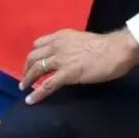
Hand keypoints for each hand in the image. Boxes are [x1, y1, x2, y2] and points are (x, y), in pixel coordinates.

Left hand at [19, 28, 138, 103]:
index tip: (33, 62)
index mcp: (60, 37)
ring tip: (23, 88)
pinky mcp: (66, 74)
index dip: (34, 54)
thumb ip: (70, 46)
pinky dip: (37, 94)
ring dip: (27, 79)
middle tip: (25, 77)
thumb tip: (68, 56)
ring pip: (36, 69)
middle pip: (33, 56)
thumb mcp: (80, 40)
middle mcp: (56, 46)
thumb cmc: (104, 46)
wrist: (115, 49)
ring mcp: (60, 60)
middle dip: (27, 67)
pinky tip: (31, 100)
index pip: (38, 43)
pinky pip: (47, 85)